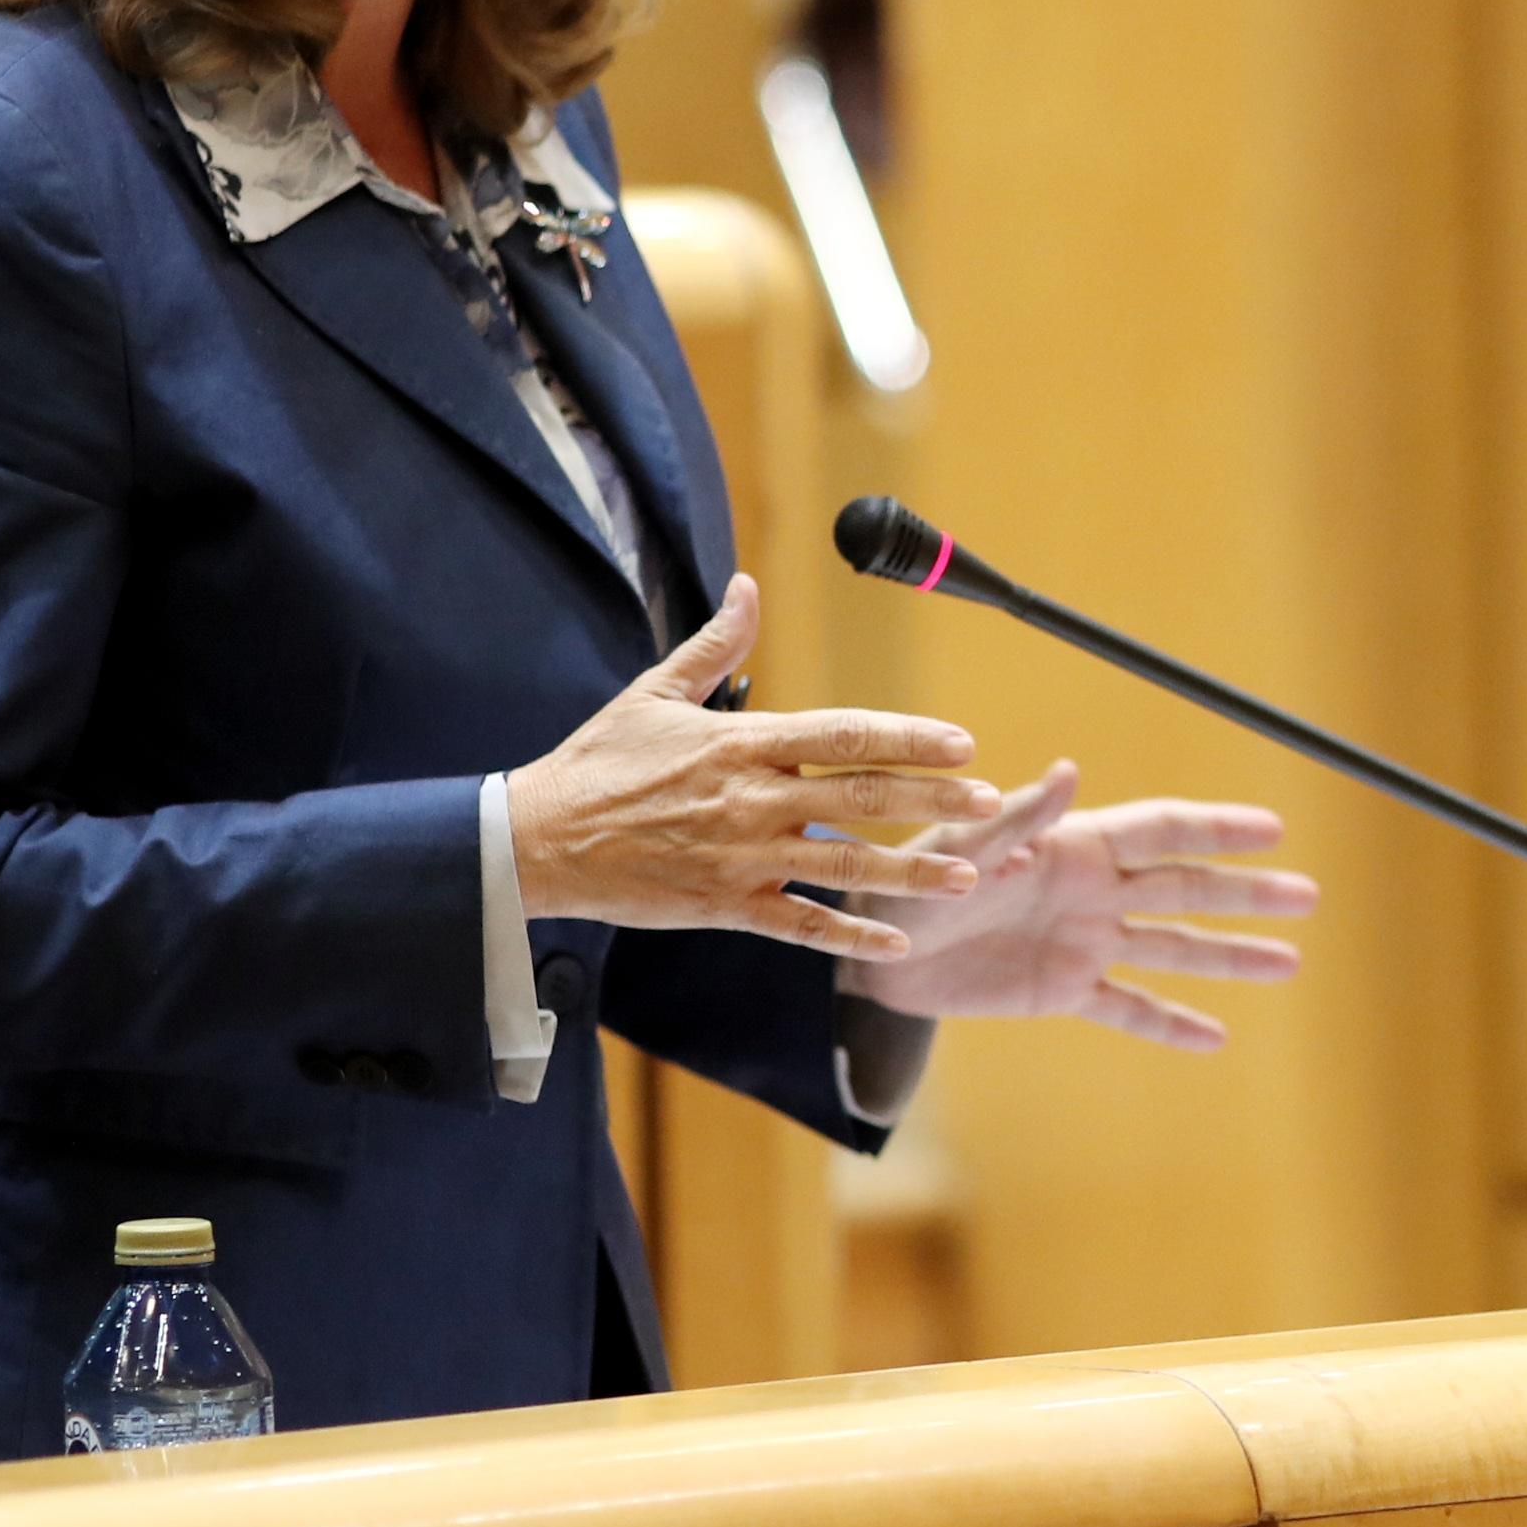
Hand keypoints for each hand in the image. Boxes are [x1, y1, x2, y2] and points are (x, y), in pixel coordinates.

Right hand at [509, 575, 1002, 959]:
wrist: (537, 840)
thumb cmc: (598, 762)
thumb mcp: (656, 692)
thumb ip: (716, 643)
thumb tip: (748, 584)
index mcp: (743, 742)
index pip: (844, 735)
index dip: (908, 738)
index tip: (962, 743)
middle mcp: (752, 799)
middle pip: (860, 797)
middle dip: (932, 799)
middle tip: (989, 802)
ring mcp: (741, 856)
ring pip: (844, 866)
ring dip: (910, 870)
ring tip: (967, 874)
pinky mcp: (723, 904)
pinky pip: (800, 923)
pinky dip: (850, 935)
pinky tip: (897, 942)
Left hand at [842, 761, 1318, 1047]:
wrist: (871, 953)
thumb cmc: (909, 884)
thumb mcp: (959, 848)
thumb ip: (1017, 818)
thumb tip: (1070, 773)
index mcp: (1075, 847)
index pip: (1163, 831)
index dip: (1218, 829)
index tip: (1273, 829)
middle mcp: (1093, 891)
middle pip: (1188, 889)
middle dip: (1248, 892)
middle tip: (1309, 896)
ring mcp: (1085, 941)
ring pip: (1174, 947)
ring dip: (1231, 956)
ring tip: (1290, 963)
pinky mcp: (1064, 990)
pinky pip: (1130, 1008)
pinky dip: (1171, 1024)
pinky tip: (1215, 1037)